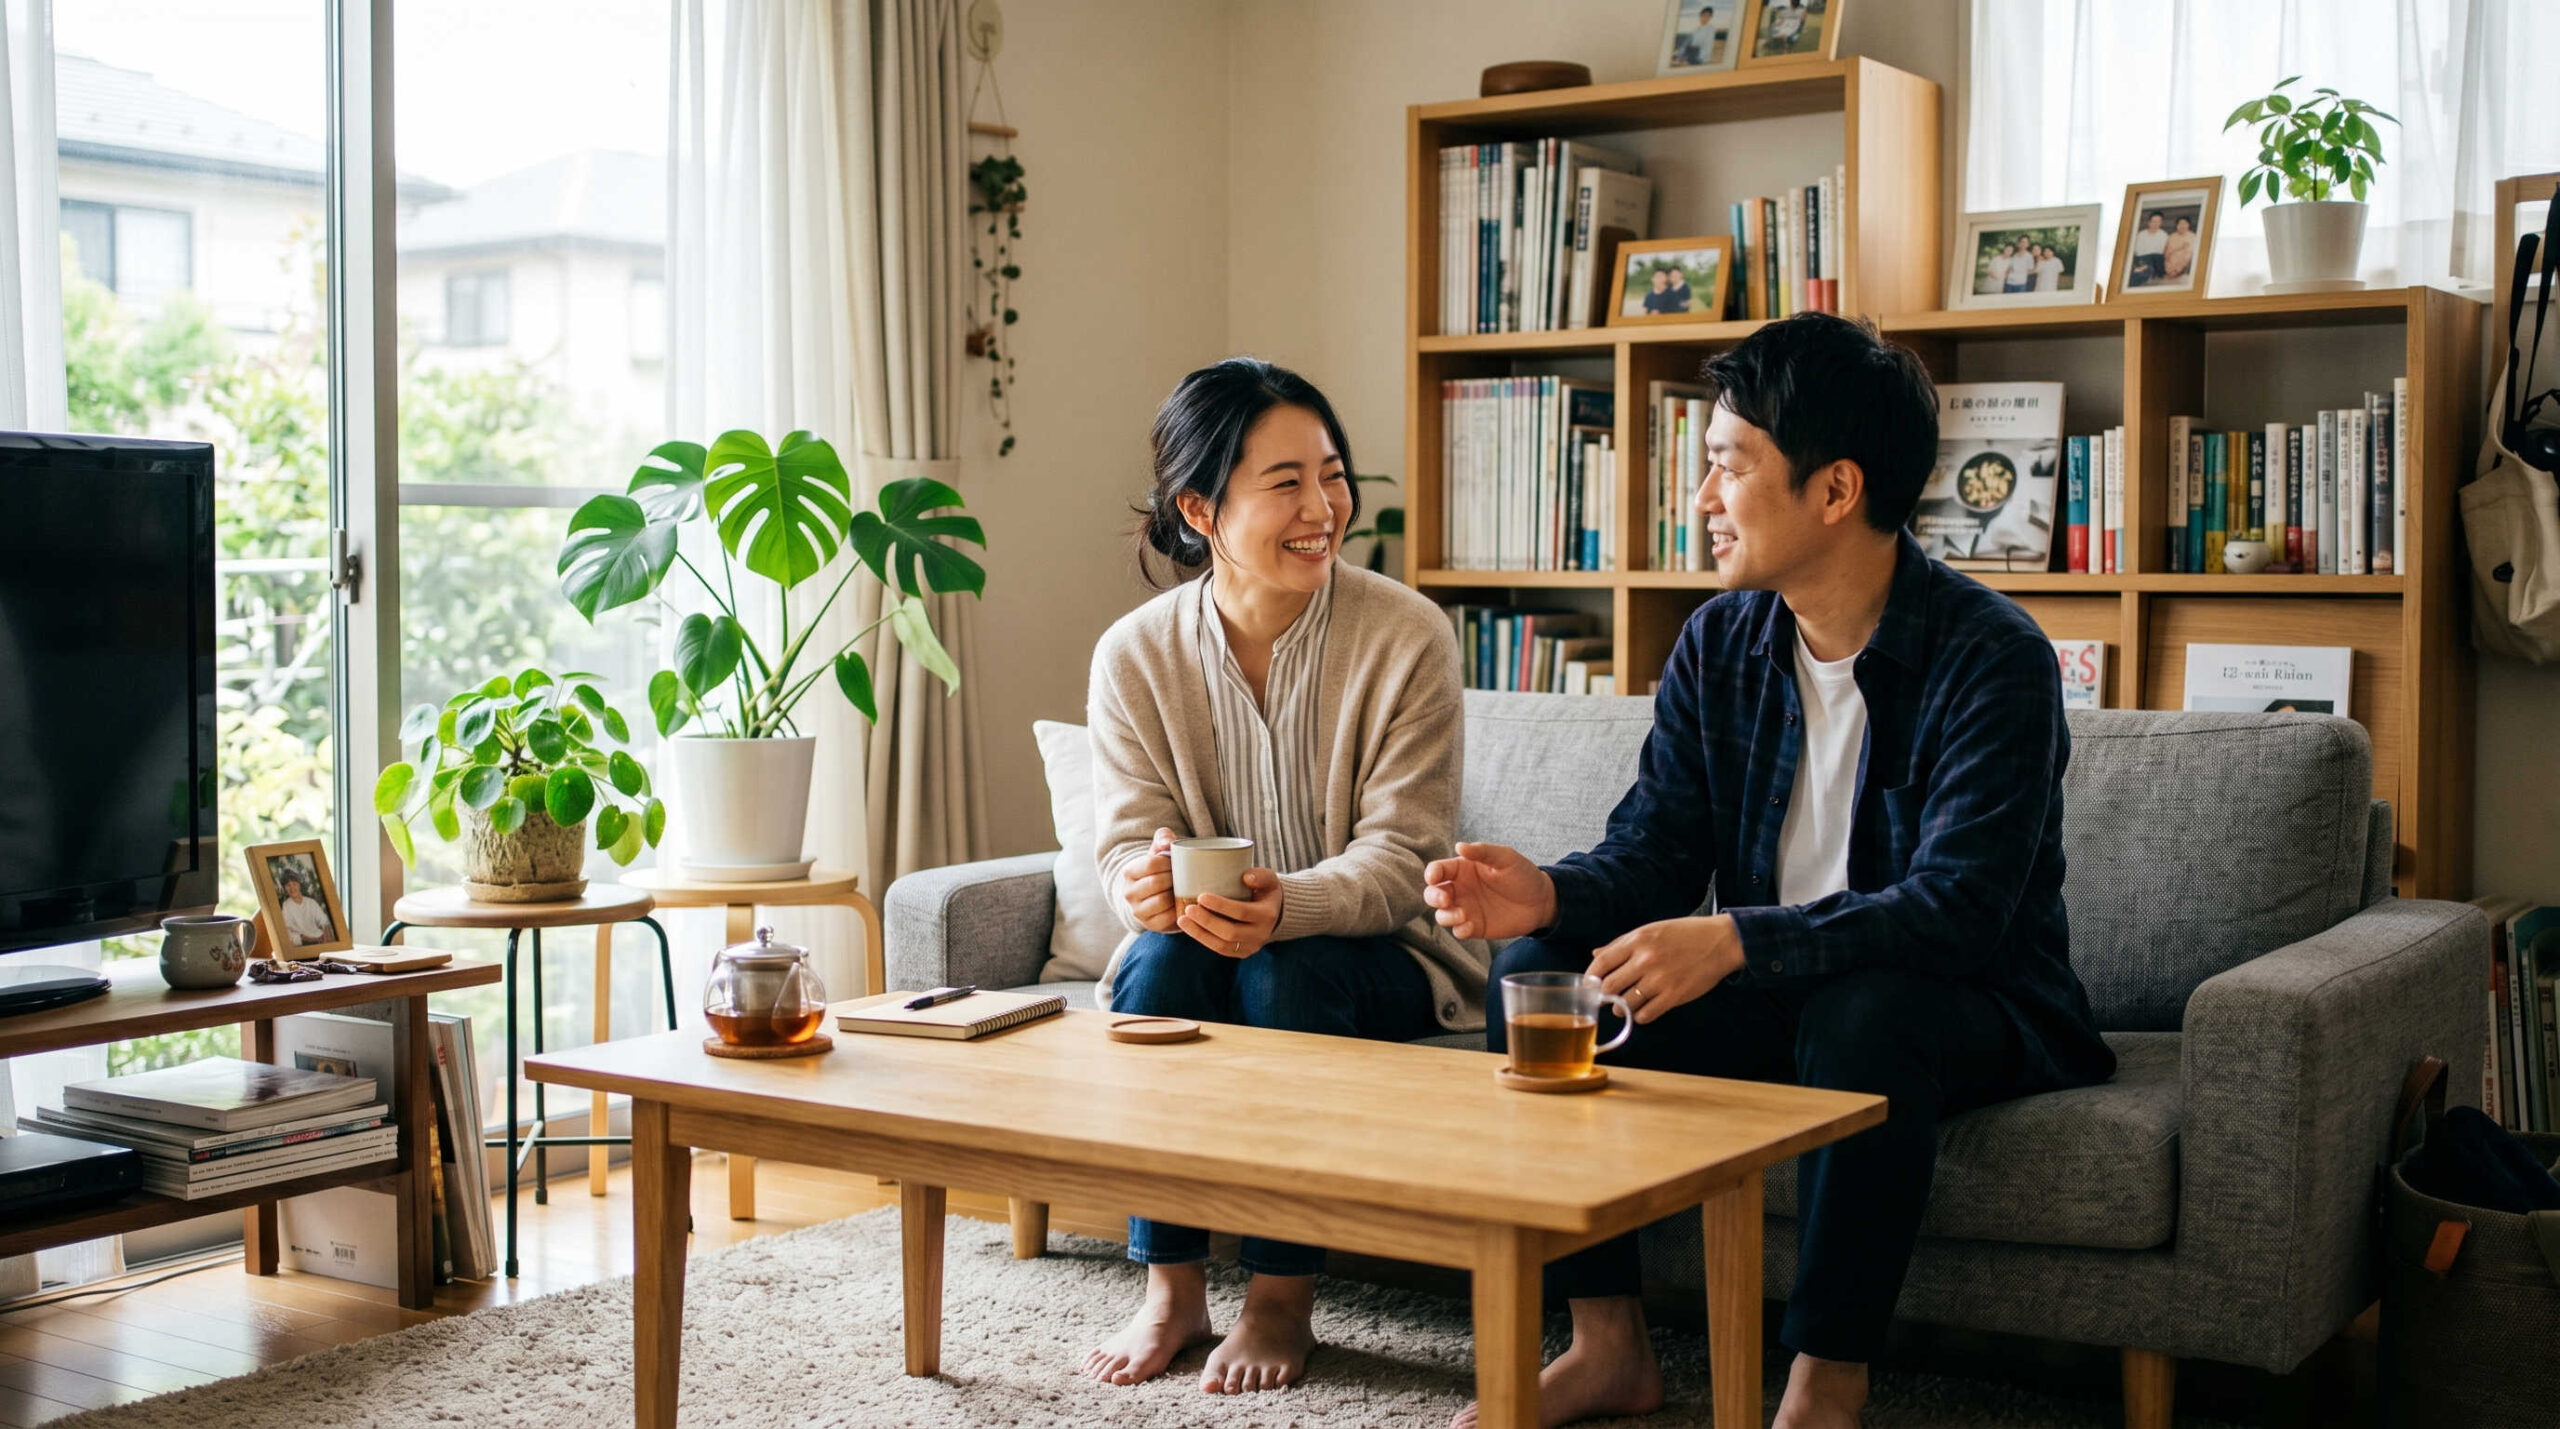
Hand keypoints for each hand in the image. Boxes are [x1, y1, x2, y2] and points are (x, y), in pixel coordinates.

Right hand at [1120, 827, 1178, 932]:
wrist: (1154, 896)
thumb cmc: (1160, 870)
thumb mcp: (1159, 852)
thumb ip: (1163, 838)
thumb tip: (1167, 843)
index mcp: (1129, 872)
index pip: (1151, 864)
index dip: (1168, 863)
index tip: (1177, 863)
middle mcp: (1129, 892)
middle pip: (1157, 883)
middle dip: (1174, 878)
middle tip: (1185, 876)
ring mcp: (1138, 910)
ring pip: (1162, 901)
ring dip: (1177, 894)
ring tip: (1184, 888)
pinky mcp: (1150, 924)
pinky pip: (1168, 917)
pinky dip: (1179, 909)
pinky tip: (1184, 902)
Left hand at [1178, 868, 1282, 958]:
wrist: (1274, 913)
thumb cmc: (1265, 891)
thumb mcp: (1269, 879)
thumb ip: (1260, 875)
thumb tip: (1246, 877)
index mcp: (1267, 914)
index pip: (1242, 912)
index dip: (1220, 906)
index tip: (1201, 896)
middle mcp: (1261, 934)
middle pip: (1230, 932)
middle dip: (1206, 921)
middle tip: (1188, 909)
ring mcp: (1251, 946)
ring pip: (1222, 945)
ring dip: (1200, 933)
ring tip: (1183, 920)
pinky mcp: (1242, 953)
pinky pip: (1220, 950)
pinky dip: (1203, 939)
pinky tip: (1190, 928)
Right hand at [1422, 842, 1556, 940]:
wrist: (1542, 901)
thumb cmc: (1522, 874)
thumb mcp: (1506, 857)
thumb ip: (1483, 851)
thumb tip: (1459, 846)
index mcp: (1463, 869)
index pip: (1438, 870)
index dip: (1432, 873)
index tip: (1434, 877)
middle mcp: (1460, 889)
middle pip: (1432, 894)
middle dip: (1433, 897)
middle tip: (1445, 899)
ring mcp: (1466, 909)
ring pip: (1442, 915)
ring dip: (1445, 916)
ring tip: (1462, 914)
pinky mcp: (1475, 927)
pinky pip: (1458, 931)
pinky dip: (1459, 930)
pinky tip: (1470, 926)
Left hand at [1589, 915, 1742, 1023]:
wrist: (1720, 942)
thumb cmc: (1685, 934)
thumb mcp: (1651, 930)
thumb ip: (1621, 944)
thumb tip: (1595, 955)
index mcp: (1637, 940)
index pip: (1601, 963)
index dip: (1590, 977)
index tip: (1590, 985)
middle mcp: (1645, 960)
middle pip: (1609, 987)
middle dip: (1604, 995)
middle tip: (1606, 997)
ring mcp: (1659, 980)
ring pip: (1625, 1004)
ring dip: (1622, 1008)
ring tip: (1626, 1004)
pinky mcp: (1674, 996)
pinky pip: (1645, 1015)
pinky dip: (1640, 1015)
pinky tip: (1644, 1008)